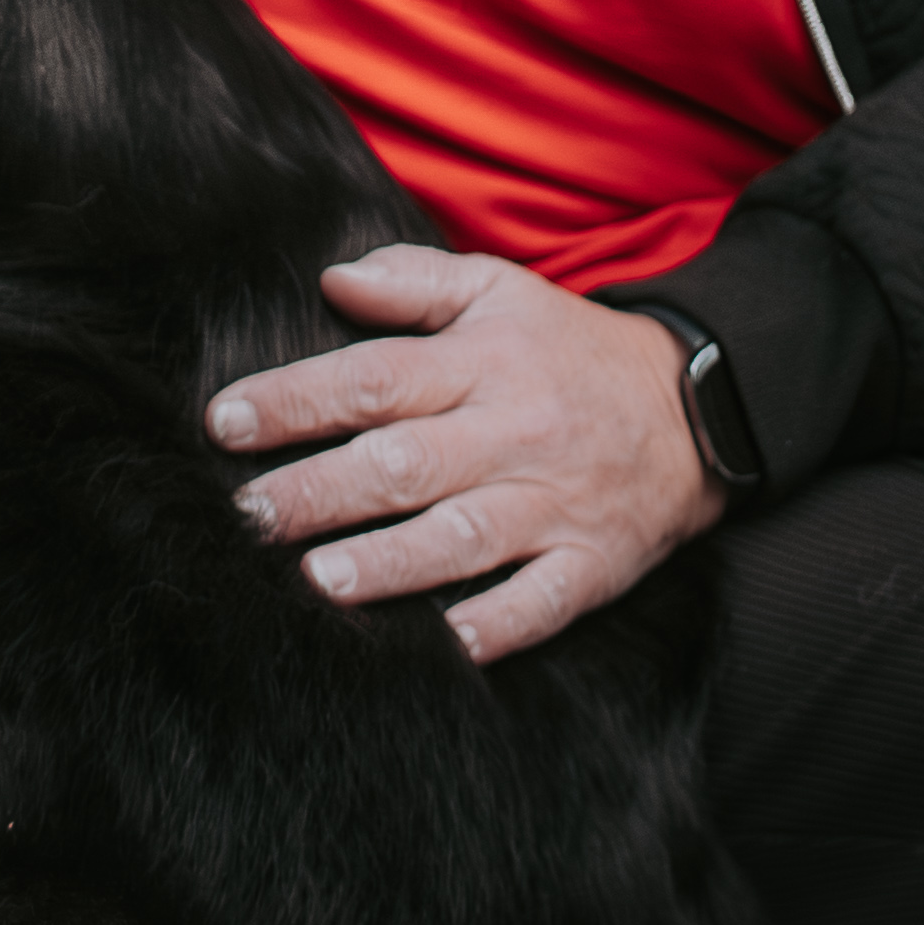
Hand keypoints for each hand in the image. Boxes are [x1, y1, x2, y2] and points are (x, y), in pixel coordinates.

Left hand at [205, 245, 727, 661]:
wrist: (699, 408)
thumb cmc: (573, 350)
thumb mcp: (501, 291)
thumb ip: (414, 281)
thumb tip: (331, 279)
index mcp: (483, 364)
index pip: (373, 379)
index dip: (295, 401)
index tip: (224, 422)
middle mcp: (512, 434)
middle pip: (404, 463)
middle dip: (320, 491)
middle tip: (248, 513)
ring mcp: (555, 504)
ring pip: (464, 537)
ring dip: (391, 561)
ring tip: (319, 580)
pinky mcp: (593, 564)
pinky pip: (544, 601)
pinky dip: (498, 624)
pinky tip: (445, 644)